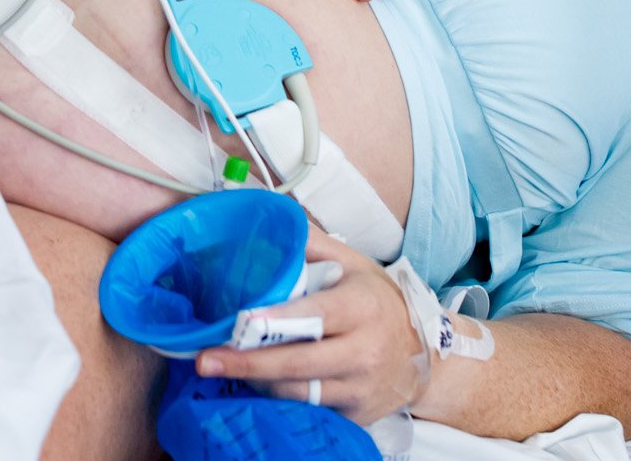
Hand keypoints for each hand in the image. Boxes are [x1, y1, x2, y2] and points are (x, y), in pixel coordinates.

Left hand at [194, 231, 428, 424]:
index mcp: (361, 308)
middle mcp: (364, 352)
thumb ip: (311, 244)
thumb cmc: (379, 302)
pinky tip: (254, 386)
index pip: (313, 316)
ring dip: (257, 382)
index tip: (239, 324)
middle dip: (248, 363)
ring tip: (222, 369)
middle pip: (298, 363)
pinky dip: (280, 398)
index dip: (275, 322)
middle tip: (204, 360)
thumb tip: (269, 215)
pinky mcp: (356, 415)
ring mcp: (360, 388)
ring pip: (299, 392)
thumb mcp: (354, 264)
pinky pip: (310, 409)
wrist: (426, 356)